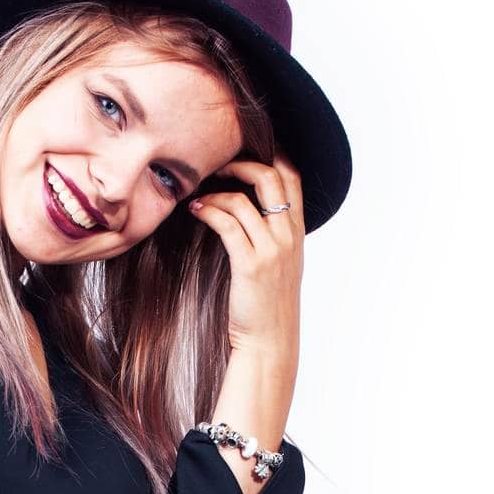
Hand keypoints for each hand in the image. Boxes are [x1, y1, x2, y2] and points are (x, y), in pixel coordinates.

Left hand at [188, 150, 304, 361]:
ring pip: (244, 199)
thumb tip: (248, 209)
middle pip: (271, 177)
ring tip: (198, 196)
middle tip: (215, 166)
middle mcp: (288, 236)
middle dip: (240, 163)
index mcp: (297, 232)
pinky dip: (208, 211)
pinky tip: (196, 211)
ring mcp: (272, 250)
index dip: (272, 154)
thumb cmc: (268, 305)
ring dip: (216, 191)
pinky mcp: (251, 265)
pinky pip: (227, 224)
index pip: (293, 177)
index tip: (244, 151)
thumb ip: (272, 235)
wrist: (270, 342)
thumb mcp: (280, 265)